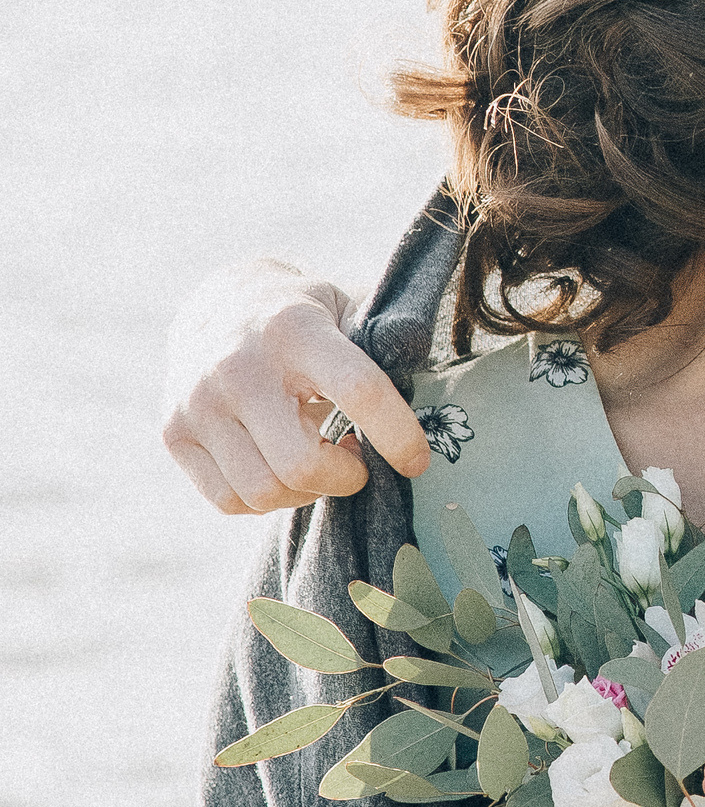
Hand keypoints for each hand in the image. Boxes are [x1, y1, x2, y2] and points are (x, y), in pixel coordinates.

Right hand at [160, 259, 431, 512]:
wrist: (219, 305)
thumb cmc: (307, 317)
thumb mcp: (350, 306)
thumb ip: (390, 338)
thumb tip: (427, 379)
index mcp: (295, 328)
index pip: (358, 390)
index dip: (396, 435)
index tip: (417, 461)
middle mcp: (238, 365)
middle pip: (301, 463)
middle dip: (345, 476)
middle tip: (357, 458)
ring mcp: (198, 401)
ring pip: (263, 492)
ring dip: (306, 492)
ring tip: (320, 458)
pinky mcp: (174, 432)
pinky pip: (229, 501)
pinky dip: (266, 500)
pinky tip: (282, 467)